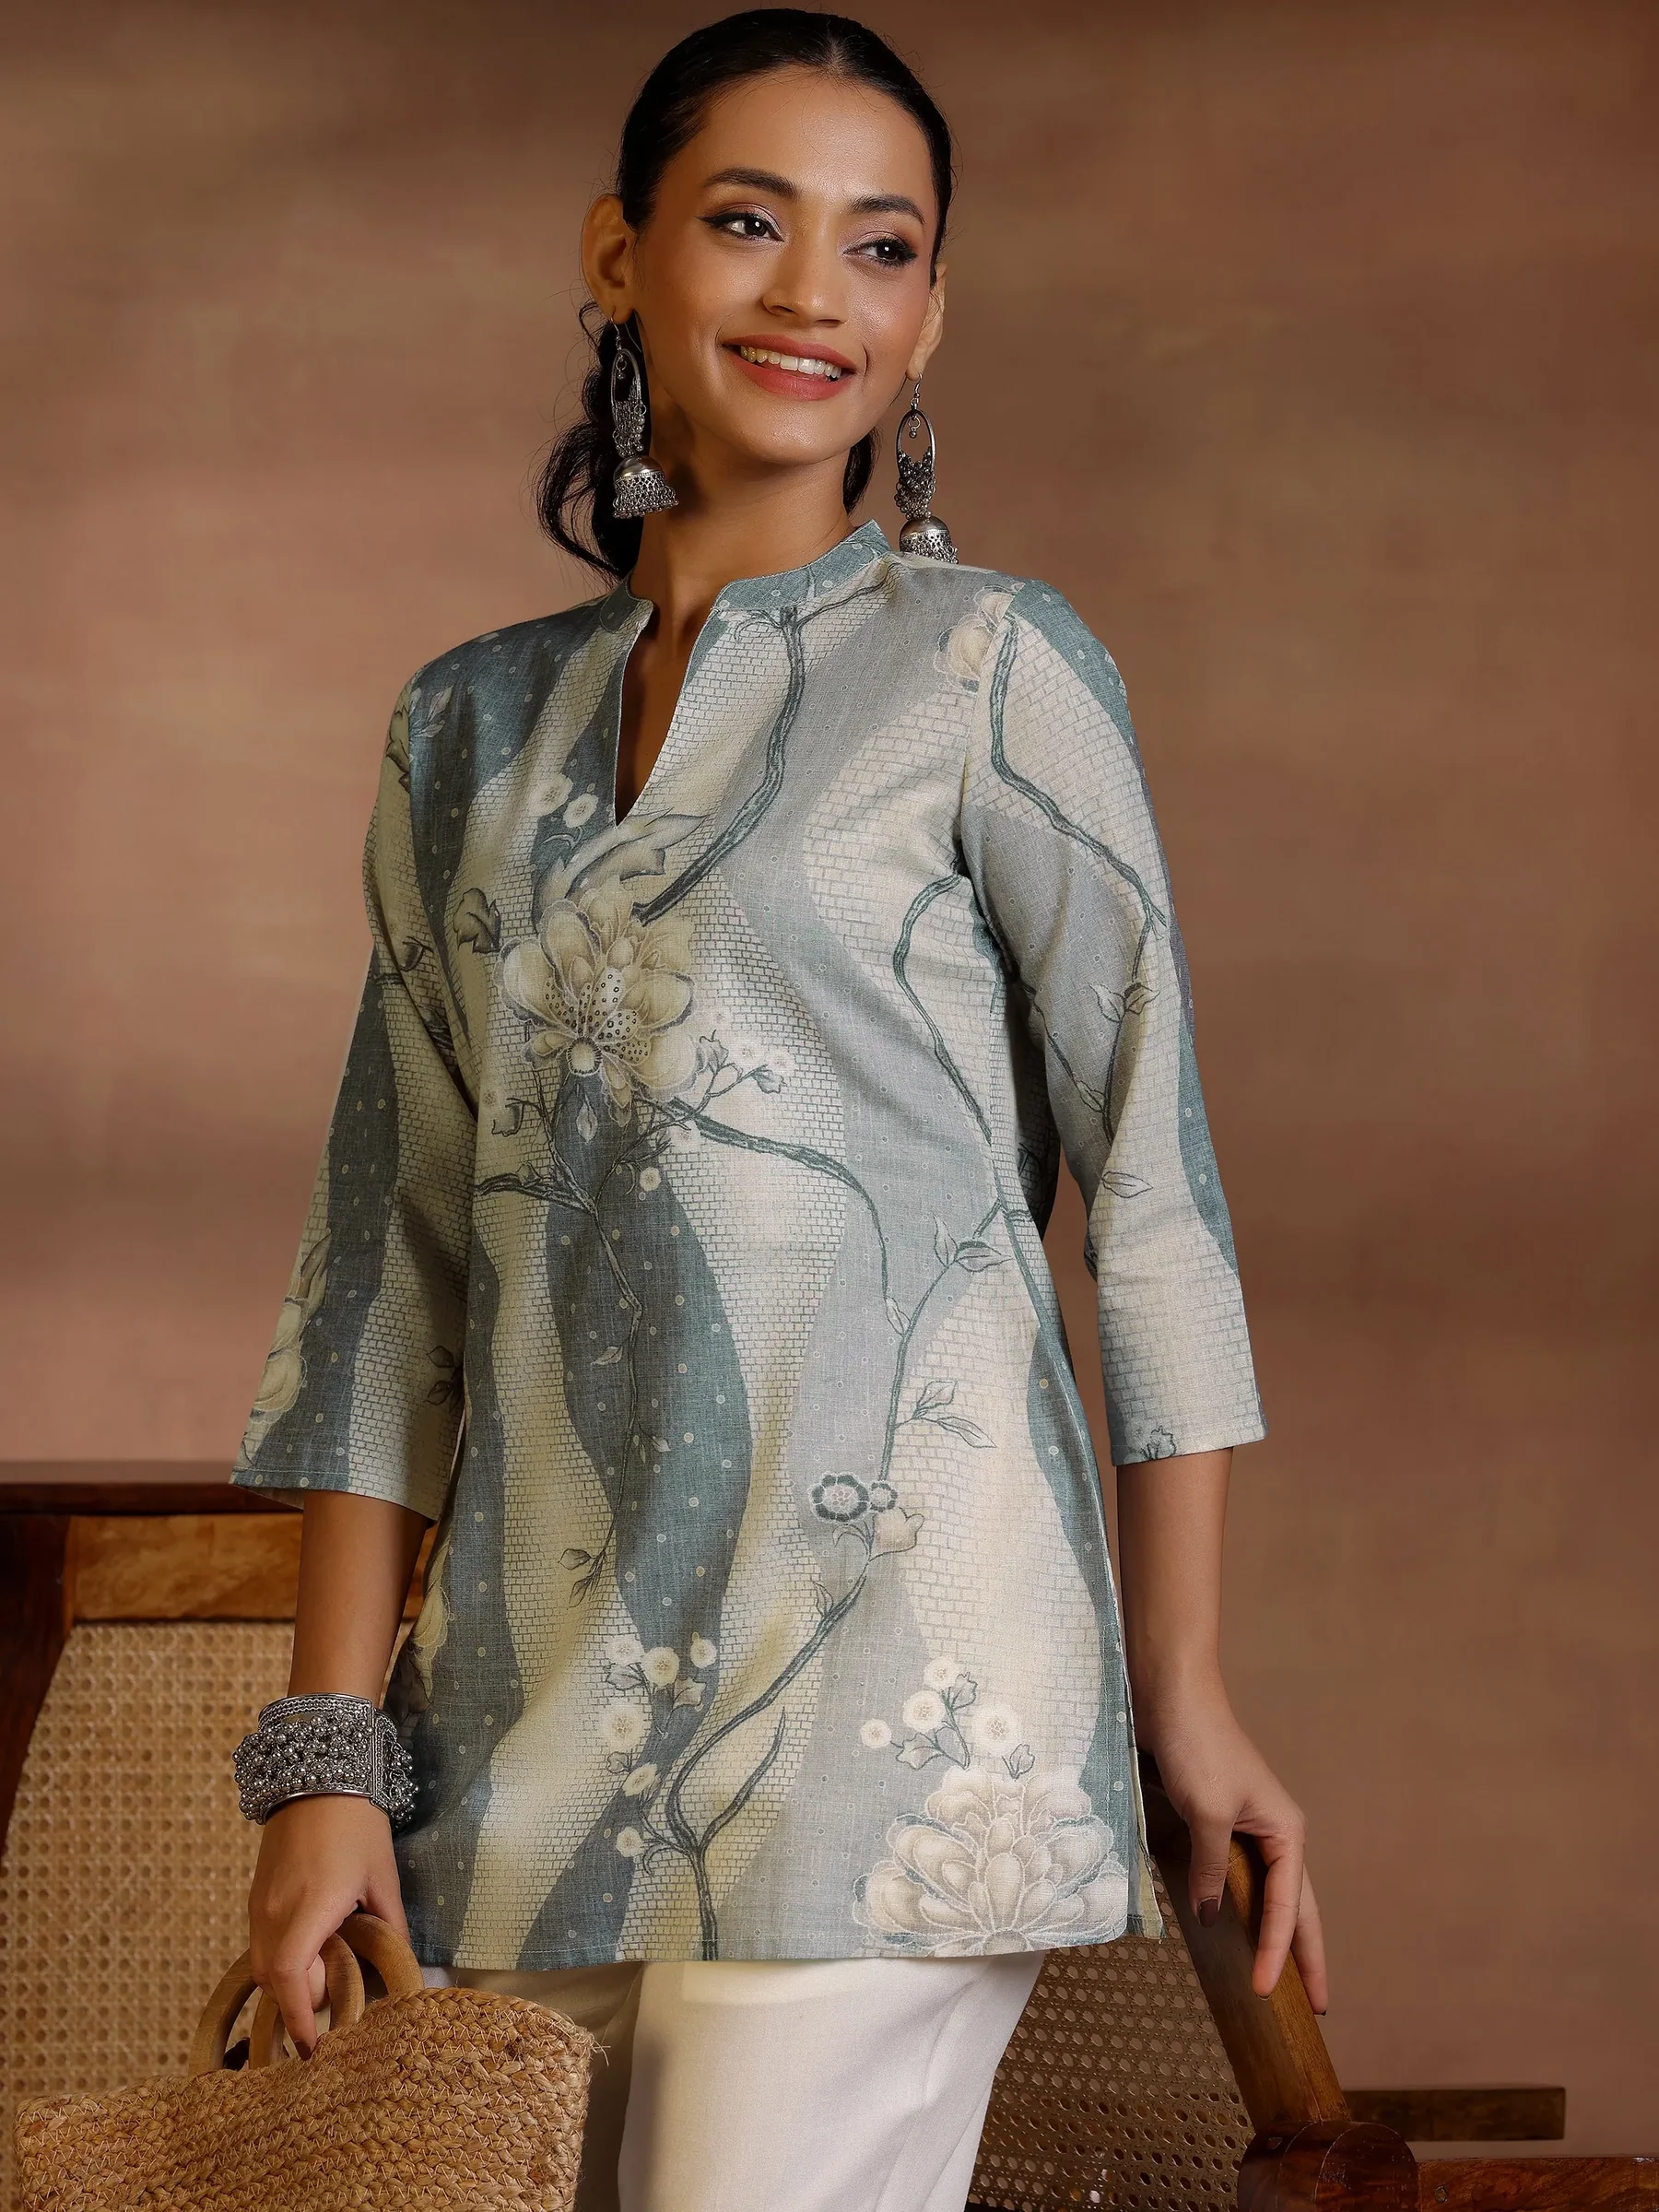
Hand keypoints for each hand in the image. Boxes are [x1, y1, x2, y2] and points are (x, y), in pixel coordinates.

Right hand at [247, 1794, 409, 2053]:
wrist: (315, 1775)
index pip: (293, 1979)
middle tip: (336, 2005)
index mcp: (309, 1908)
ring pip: (264, 1966)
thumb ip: (390, 1927)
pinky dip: (282, 1961)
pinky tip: (312, 1951)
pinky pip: (262, 1945)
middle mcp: (273, 1913)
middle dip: (301, 2003)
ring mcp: (259, 1906)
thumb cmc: (356, 1825)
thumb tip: (403, 1966)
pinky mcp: (256, 1898)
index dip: (301, 2020)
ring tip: (327, 1977)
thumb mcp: (382, 1876)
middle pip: (275, 1982)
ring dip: (291, 1983)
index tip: (315, 2051)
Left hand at [1138, 1676, 1328, 2011]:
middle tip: (1317, 2005)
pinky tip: (1233, 1923)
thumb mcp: (1206, 1813)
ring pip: (1271, 1893)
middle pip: (1297, 1907)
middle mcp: (1275, 1833)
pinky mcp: (1218, 1819)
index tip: (1266, 1996)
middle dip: (1306, 1955)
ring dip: (1277, 1933)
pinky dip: (1242, 1905)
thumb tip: (1213, 1916)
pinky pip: (1239, 1875)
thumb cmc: (1197, 1746)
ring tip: (1283, 1975)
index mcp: (1286, 1832)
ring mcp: (1248, 1826)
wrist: (1172, 1694)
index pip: (1288, 1909)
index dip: (1278, 1954)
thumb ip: (1212, 1869)